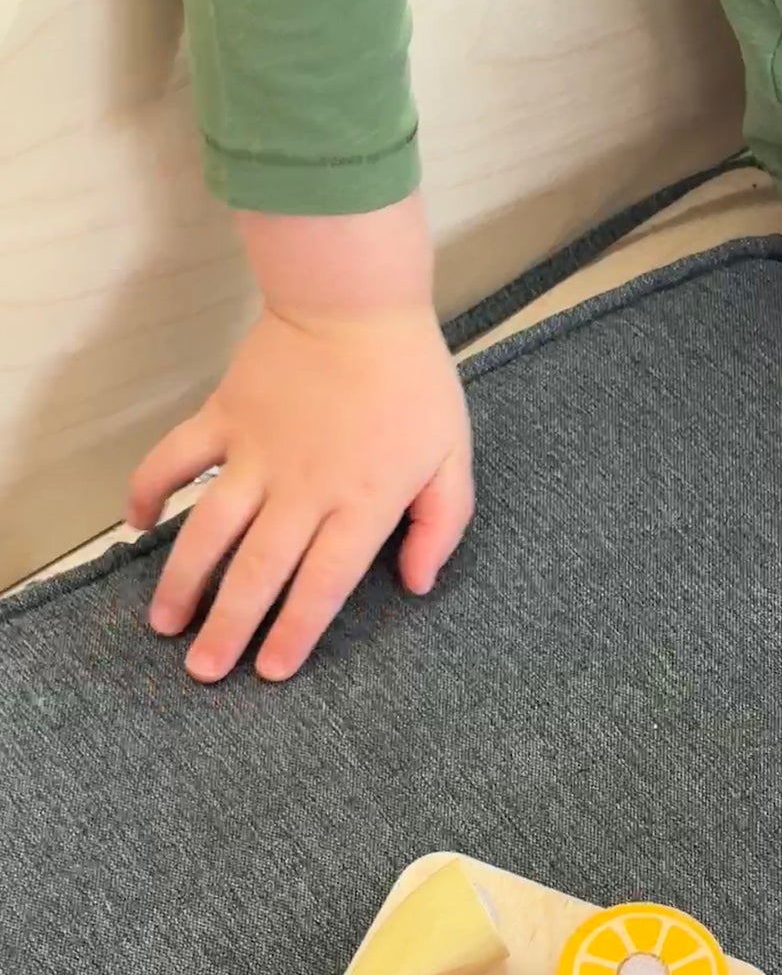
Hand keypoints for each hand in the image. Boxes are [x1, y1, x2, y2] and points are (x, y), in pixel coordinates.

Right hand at [127, 306, 473, 682]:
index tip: (269, 671)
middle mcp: (303, 488)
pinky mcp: (224, 416)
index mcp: (362, 503)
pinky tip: (136, 523)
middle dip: (228, 627)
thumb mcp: (452, 456)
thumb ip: (441, 523)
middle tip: (204, 671)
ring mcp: (256, 453)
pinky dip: (148, 488)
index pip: (323, 585)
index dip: (295, 633)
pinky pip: (175, 458)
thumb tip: (417, 582)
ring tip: (164, 623)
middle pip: (258, 572)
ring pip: (208, 530)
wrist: (357, 303)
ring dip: (182, 580)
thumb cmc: (412, 382)